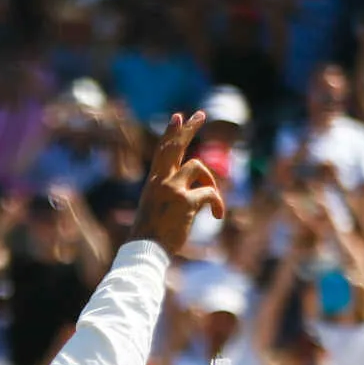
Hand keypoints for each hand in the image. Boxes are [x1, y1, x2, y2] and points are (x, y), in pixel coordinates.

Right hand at [129, 112, 224, 254]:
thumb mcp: (156, 208)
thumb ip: (171, 194)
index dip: (171, 134)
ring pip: (198, 166)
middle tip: (200, 114)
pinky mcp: (185, 201)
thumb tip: (196, 188)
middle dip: (189, 129)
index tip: (178, 117)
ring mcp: (173, 189)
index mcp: (154, 183)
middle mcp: (162, 181)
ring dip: (210, 180)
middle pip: (176, 146)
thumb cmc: (151, 236)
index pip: (163, 151)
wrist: (145, 250)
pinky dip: (218, 204)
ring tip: (213, 201)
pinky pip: (210, 192)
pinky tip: (217, 216)